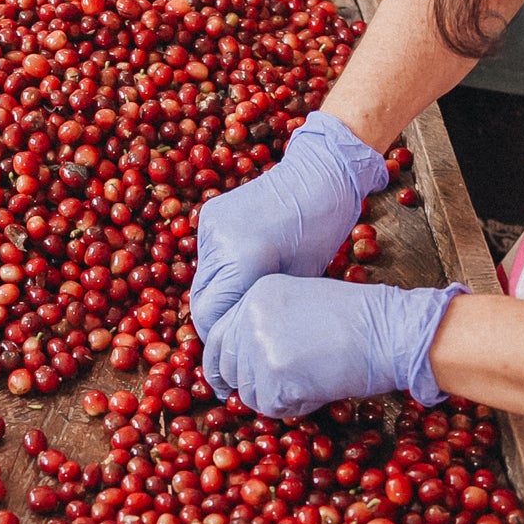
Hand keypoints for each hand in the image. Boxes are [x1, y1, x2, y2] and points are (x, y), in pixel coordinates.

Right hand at [190, 111, 388, 342]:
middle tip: (238, 335)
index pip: (211, 317)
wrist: (320, 173)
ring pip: (203, 280)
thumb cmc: (323, 228)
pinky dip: (222, 272)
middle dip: (217, 321)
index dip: (222, 338)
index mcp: (241, 259)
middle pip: (201, 300)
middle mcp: (216, 241)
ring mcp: (210, 226)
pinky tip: (244, 275)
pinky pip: (209, 258)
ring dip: (219, 296)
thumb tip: (245, 336)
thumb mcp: (298, 278)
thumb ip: (263, 307)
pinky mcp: (210, 216)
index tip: (237, 350)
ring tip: (245, 304)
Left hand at [202, 273, 465, 419]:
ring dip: (276, 397)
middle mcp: (250, 316)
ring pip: (249, 392)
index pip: (218, 335)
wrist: (390, 331)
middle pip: (228, 366)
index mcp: (256, 294)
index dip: (221, 363)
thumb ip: (270, 325)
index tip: (226, 381)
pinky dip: (295, 407)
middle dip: (247, 385)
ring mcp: (258, 345)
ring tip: (312, 379)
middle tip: (270, 394)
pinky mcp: (273, 375)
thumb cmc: (362, 321)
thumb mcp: (305, 304)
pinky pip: (272, 407)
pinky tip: (319, 388)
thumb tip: (245, 361)